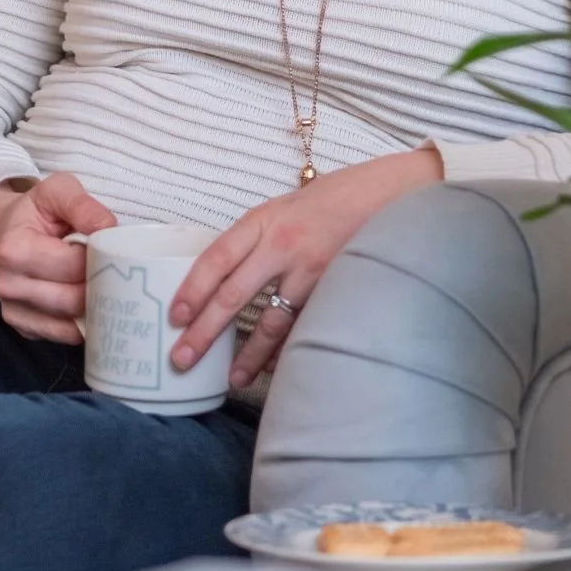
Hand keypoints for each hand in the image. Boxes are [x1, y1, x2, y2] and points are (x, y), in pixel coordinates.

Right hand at [0, 171, 115, 345]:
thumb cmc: (35, 211)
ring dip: (95, 307)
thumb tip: (109, 229)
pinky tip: (92, 304)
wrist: (3, 231)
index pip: (74, 266)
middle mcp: (9, 286)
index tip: (113, 250)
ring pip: (71, 323)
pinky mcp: (24, 327)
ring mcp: (14, 311)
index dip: (101, 259)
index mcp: (14, 250)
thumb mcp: (57, 191)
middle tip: (118, 271)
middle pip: (74, 300)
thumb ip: (83, 206)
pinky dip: (82, 324)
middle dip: (101, 286)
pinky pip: (63, 336)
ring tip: (107, 286)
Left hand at [169, 147, 443, 391]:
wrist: (397, 191)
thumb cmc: (341, 195)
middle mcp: (284, 244)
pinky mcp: (336, 289)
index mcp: (264, 219)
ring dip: (249, 355)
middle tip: (181, 360)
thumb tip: (230, 270)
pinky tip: (277, 368)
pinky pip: (304, 326)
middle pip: (233, 295)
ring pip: (271, 322)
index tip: (174, 317)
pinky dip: (289, 349)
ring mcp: (312, 270)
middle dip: (204, 332)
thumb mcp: (289, 205)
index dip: (192, 289)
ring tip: (232, 380)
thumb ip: (260, 236)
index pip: (216, 257)